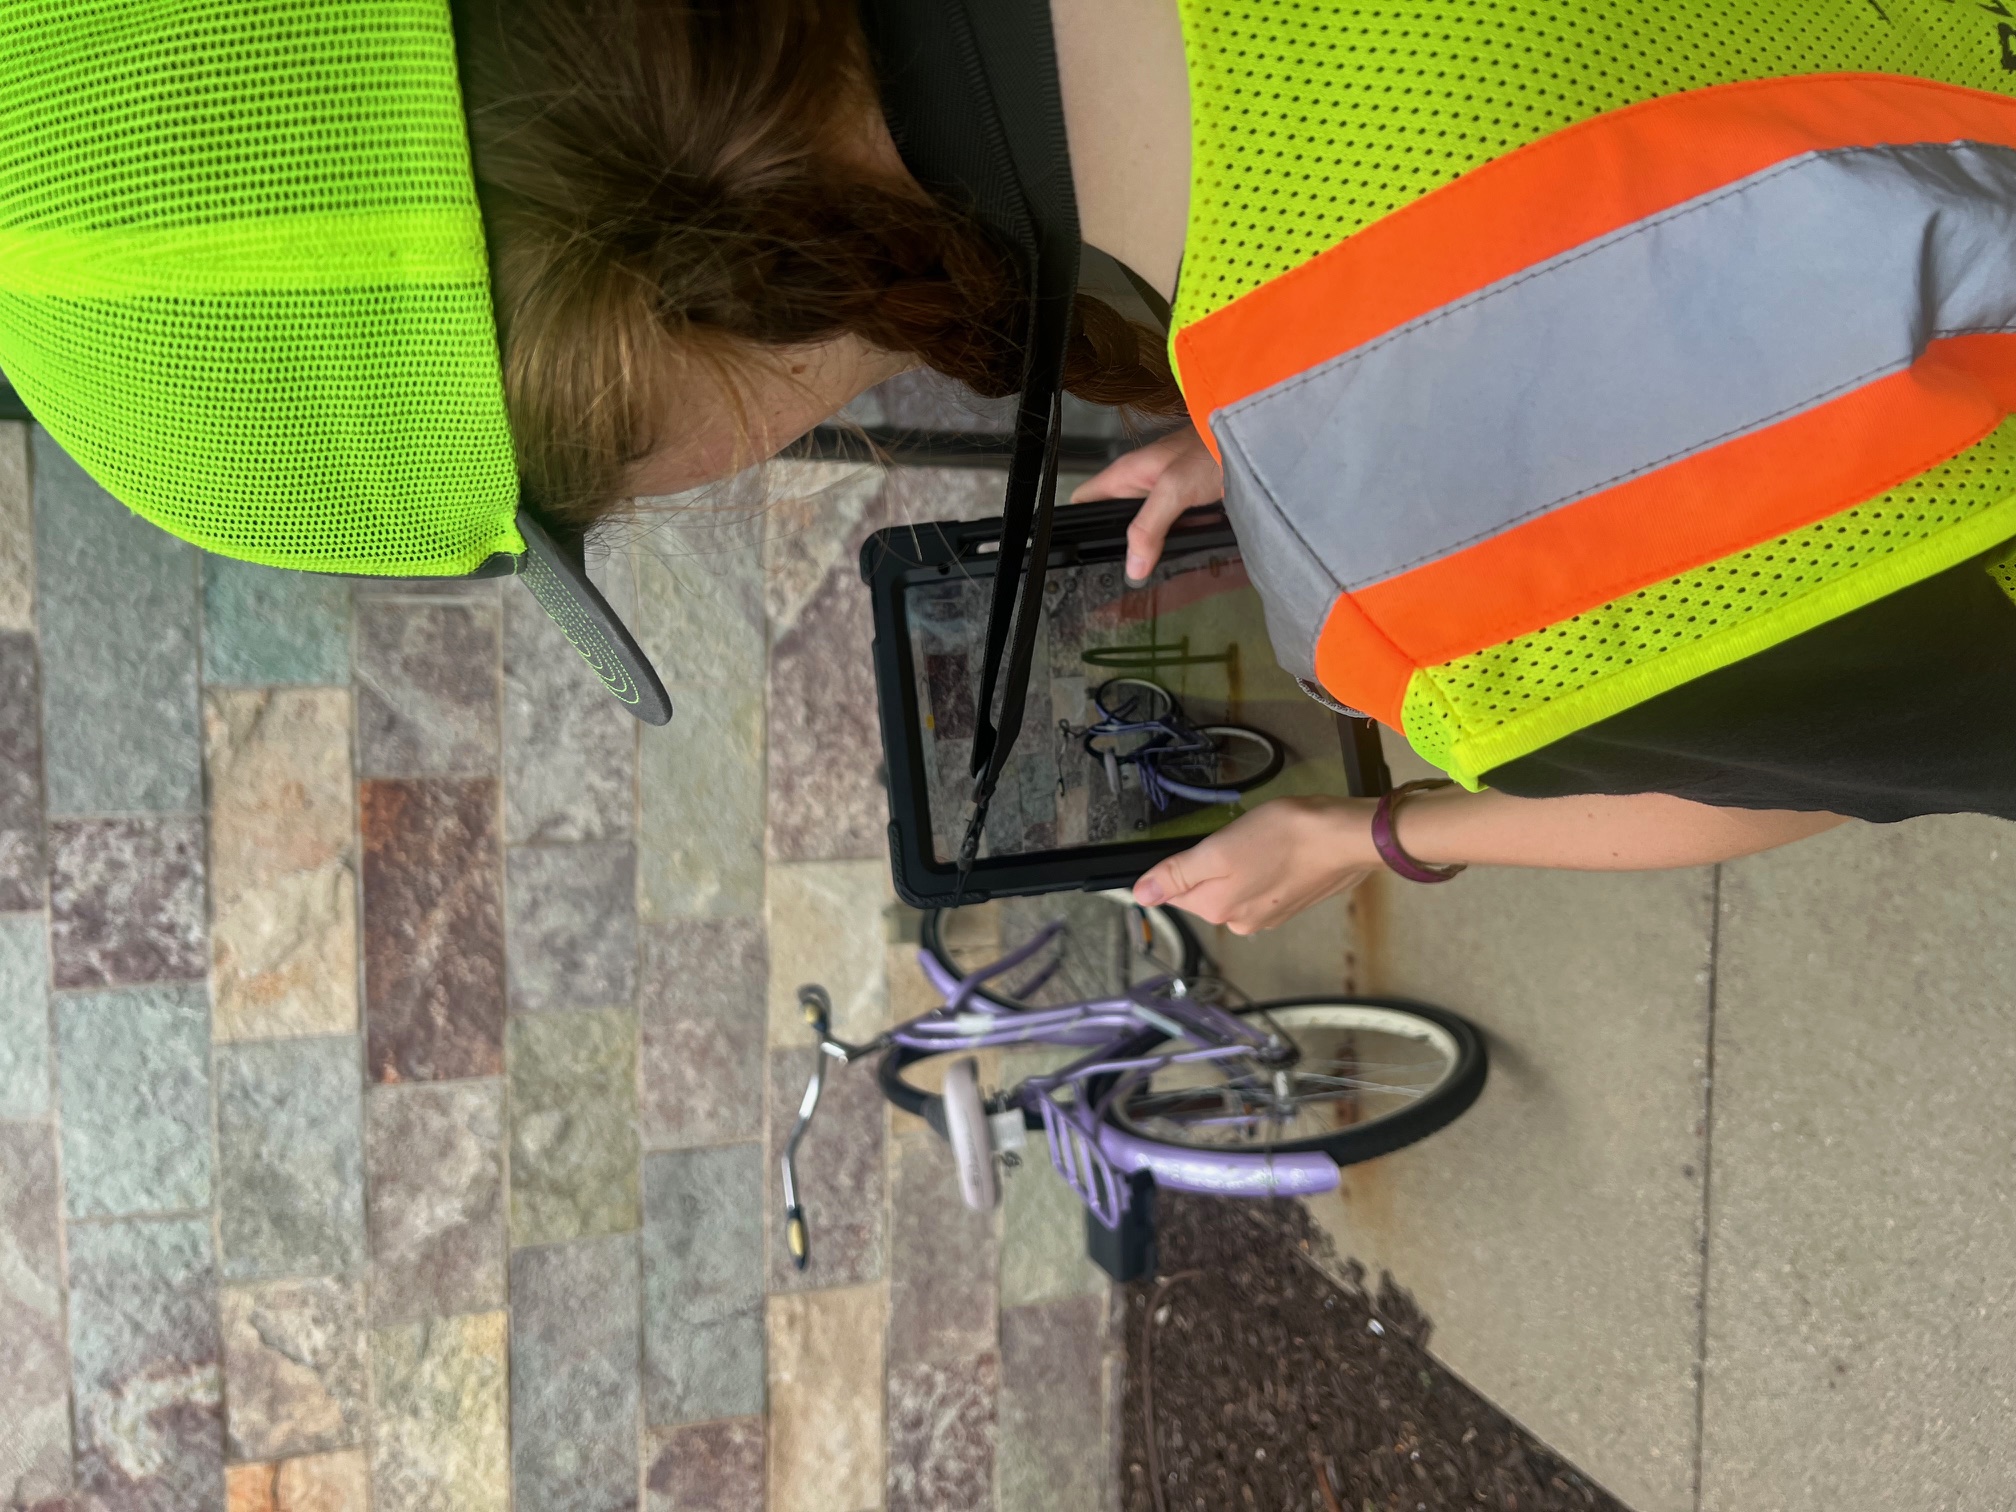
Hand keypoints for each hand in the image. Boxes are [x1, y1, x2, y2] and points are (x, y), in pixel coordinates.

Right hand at [1069, 424, 1223, 582]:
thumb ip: (1149, 526)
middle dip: (1115, 546)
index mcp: (1126, 473)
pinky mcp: (1184, 503)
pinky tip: (1175, 558)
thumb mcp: (1174, 488)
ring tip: (1147, 574)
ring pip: (1141, 526)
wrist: (1259, 440)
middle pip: (1112, 518)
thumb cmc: (1213, 450)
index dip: (1077, 524)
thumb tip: (1132, 567)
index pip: (1083, 500)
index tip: (1085, 553)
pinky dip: (1169, 542)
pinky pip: (1166, 527)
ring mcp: (1162, 493)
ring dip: (1145, 548)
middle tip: (1121, 575)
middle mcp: (1140, 483)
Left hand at [1131, 797, 1381, 933]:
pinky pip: (1261, 885)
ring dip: (1240, 864)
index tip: (1207, 844)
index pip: (1175, 891)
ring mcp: (1268, 916)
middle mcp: (1240, 921)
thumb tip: (1140, 896)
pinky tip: (1279, 851)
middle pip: (1206, 890)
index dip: (1183, 864)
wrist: (1344, 838)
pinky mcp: (1290, 904)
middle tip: (1239, 837)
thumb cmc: (1283, 837)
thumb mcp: (1218, 849)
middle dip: (1214, 863)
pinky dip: (1264, 867)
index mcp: (1217, 910)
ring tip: (1262, 841)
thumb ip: (1177, 874)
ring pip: (1235, 885)